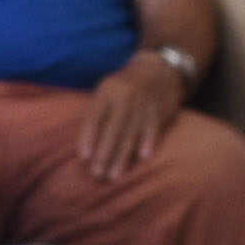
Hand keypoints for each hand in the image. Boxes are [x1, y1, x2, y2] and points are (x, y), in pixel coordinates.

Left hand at [76, 50, 191, 179]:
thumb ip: (95, 112)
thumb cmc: (124, 87)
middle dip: (104, 153)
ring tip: (114, 175)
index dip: (88, 137)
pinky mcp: (160, 111)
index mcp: (108, 91)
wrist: (159, 70)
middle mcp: (126, 97)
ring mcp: (144, 104)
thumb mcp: (106, 90)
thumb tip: (84, 144)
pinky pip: (153, 129)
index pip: (95, 116)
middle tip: (97, 174)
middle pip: (114, 129)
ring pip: (132, 133)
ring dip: (123, 156)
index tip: (84, 157)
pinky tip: (142, 158)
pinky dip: (148, 143)